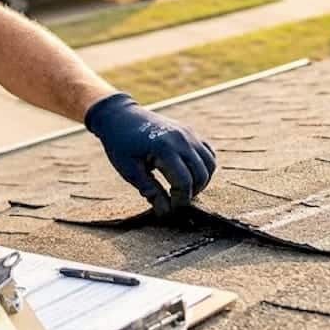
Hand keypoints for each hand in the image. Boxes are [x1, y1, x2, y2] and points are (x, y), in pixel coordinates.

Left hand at [85, 92, 216, 215]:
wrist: (119, 116)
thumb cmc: (120, 144)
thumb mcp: (129, 170)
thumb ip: (150, 190)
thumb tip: (166, 212)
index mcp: (164, 148)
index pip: (184, 182)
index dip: (180, 200)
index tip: (171, 208)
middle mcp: (182, 139)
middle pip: (201, 175)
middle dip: (191, 193)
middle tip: (175, 200)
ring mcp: (188, 134)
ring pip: (210, 164)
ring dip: (201, 181)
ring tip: (182, 189)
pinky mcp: (190, 132)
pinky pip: (208, 153)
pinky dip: (204, 167)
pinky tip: (188, 174)